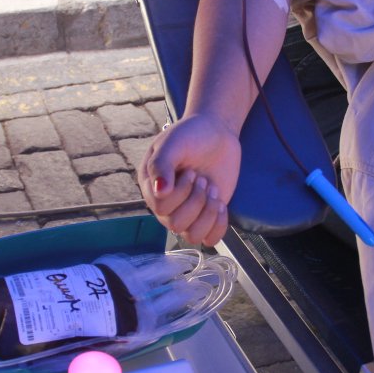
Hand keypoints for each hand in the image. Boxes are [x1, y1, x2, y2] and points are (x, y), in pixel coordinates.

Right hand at [137, 114, 240, 245]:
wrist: (216, 133)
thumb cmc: (190, 135)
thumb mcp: (172, 143)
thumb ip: (162, 164)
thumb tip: (159, 192)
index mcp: (152, 187)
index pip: (160, 207)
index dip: (180, 193)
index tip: (191, 171)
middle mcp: (166, 205)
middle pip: (176, 225)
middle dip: (196, 201)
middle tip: (202, 179)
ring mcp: (187, 213)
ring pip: (193, 236)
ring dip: (207, 213)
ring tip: (212, 190)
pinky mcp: (207, 216)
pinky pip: (210, 239)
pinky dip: (218, 226)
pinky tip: (221, 205)